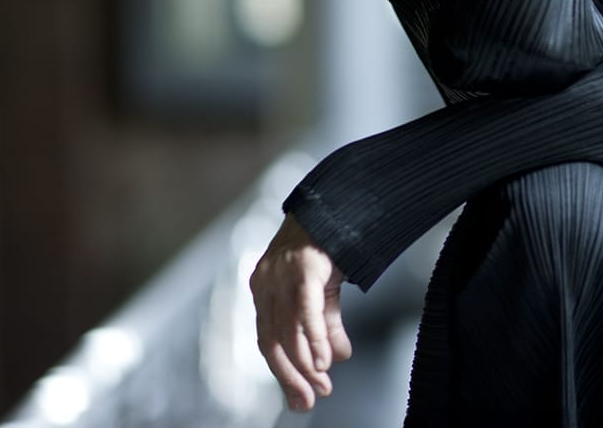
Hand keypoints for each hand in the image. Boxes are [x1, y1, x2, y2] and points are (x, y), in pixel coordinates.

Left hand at [250, 215, 351, 412]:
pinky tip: (324, 360)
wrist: (339, 202)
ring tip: (324, 384)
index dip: (283, 372)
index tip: (300, 397)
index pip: (267, 339)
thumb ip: (326, 324)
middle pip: (272, 340)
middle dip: (291, 376)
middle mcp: (266, 282)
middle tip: (309, 401)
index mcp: (263, 288)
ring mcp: (282, 272)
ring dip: (306, 364)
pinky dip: (314, 339)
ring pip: (288, 330)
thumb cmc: (327, 244)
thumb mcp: (324, 291)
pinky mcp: (305, 265)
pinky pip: (305, 310)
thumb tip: (337, 358)